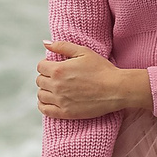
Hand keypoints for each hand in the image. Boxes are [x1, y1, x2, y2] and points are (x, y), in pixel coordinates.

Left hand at [36, 42, 152, 119]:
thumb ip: (62, 46)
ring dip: (44, 90)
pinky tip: (48, 101)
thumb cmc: (102, 69)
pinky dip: (43, 105)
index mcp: (59, 70)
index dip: (46, 65)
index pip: (40, 67)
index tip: (53, 66)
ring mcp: (60, 100)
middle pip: (40, 81)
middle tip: (56, 77)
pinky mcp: (66, 113)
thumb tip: (45, 43)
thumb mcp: (84, 52)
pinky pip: (45, 110)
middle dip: (46, 77)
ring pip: (41, 95)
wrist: (116, 89)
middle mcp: (56, 85)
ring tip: (53, 88)